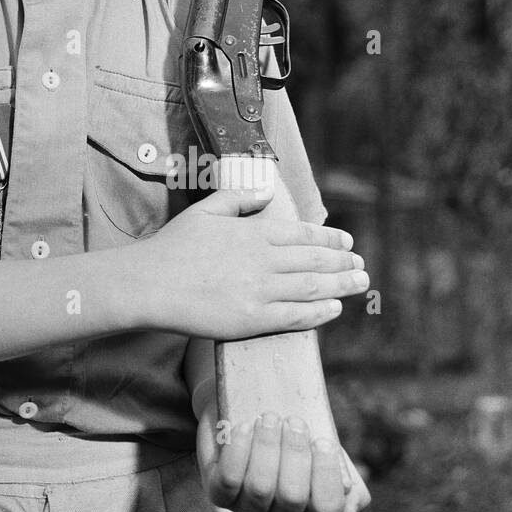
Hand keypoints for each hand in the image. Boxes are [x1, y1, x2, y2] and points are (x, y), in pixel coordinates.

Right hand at [134, 185, 367, 338]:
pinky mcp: (253, 318)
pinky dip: (321, 311)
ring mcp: (260, 290)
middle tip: (361, 263)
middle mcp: (262, 259)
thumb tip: (266, 192)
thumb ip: (237, 198)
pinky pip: (297, 316)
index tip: (347, 241)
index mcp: (252, 231)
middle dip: (343, 261)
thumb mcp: (204, 211)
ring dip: (342, 283)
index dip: (329, 237)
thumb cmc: (173, 246)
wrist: (150, 283)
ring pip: (313, 287)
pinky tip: (335, 307)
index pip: (302, 233)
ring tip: (361, 282)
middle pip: (315, 260)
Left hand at [196, 406, 372, 511]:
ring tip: (269, 418)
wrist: (246, 407)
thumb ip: (344, 477)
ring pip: (260, 488)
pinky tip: (245, 427)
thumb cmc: (290, 433)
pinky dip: (239, 451)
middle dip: (294, 454)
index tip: (322, 440)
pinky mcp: (220, 495)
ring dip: (266, 448)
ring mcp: (249, 508)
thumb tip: (348, 511)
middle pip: (292, 496)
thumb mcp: (322, 448)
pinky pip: (229, 481)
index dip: (326, 474)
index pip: (327, 507)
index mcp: (312, 508)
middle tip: (293, 422)